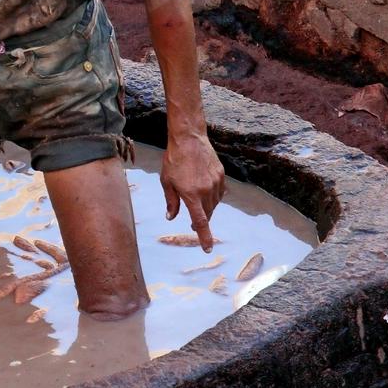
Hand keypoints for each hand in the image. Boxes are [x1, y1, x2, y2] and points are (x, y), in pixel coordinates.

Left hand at [160, 131, 225, 250]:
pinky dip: (213, 197)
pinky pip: (219, 193)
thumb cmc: (174, 160)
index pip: (200, 222)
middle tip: (193, 225)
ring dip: (207, 208)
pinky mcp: (221, 176)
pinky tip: (205, 192)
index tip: (207, 248)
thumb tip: (171, 217)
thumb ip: (171, 202)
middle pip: (207, 214)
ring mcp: (215, 183)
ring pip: (214, 204)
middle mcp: (206, 191)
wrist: (189, 139)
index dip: (204, 237)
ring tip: (196, 201)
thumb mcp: (167, 182)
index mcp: (191, 195)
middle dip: (201, 221)